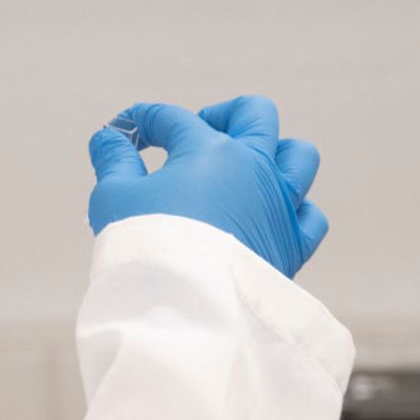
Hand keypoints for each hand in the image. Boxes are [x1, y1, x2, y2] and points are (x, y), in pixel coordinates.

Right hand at [87, 96, 329, 277]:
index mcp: (210, 150)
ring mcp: (281, 203)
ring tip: (244, 163)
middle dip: (224, 112)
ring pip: (298, 156)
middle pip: (255, 113)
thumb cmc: (147, 245)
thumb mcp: (115, 195)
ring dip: (273, 150)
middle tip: (198, 128)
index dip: (144, 119)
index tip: (126, 129)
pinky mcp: (294, 243)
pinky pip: (310, 214)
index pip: (174, 118)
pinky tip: (269, 210)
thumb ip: (113, 160)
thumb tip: (108, 139)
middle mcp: (254, 167)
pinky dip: (295, 206)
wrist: (186, 306)